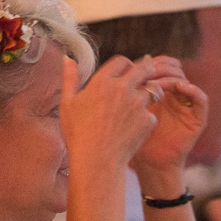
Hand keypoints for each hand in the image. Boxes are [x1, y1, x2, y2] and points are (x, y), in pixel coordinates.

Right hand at [61, 55, 157, 173]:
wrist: (96, 161)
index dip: (125, 65)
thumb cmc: (78, 134)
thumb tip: (68, 59)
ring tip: (142, 103)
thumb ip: (70, 79)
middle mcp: (122, 88)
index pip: (122, 61)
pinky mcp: (148, 119)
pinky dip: (146, 119)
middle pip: (144, 68)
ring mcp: (137, 103)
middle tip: (146, 76)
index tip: (126, 72)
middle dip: (147, 70)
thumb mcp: (67, 104)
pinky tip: (135, 129)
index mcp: (102, 82)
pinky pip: (151, 114)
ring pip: (152, 90)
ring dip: (150, 93)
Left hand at [130, 56, 207, 177]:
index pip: (162, 68)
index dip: (153, 64)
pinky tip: (180, 87)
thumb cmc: (137, 138)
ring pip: (186, 81)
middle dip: (162, 68)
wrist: (150, 163)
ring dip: (173, 78)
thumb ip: (134, 89)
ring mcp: (188, 106)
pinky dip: (193, 90)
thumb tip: (130, 63)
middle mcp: (176, 96)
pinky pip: (201, 99)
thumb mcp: (133, 110)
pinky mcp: (198, 118)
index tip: (139, 67)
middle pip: (175, 70)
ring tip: (158, 83)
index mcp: (161, 92)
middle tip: (149, 71)